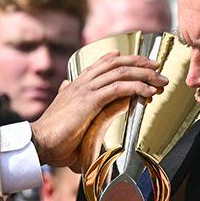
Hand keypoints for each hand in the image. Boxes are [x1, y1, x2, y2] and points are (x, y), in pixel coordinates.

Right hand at [31, 52, 167, 170]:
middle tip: (157, 66)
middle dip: (140, 63)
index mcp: (74, 86)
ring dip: (144, 74)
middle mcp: (81, 83)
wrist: (39, 142)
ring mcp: (86, 90)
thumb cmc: (51, 137)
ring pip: (120, 72)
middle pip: (115, 64)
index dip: (119, 58)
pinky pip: (118, 88)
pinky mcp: (90, 101)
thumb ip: (67, 101)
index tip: (137, 60)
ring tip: (160, 79)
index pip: (100, 64)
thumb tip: (65, 88)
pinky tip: (149, 91)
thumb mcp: (62, 114)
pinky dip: (136, 87)